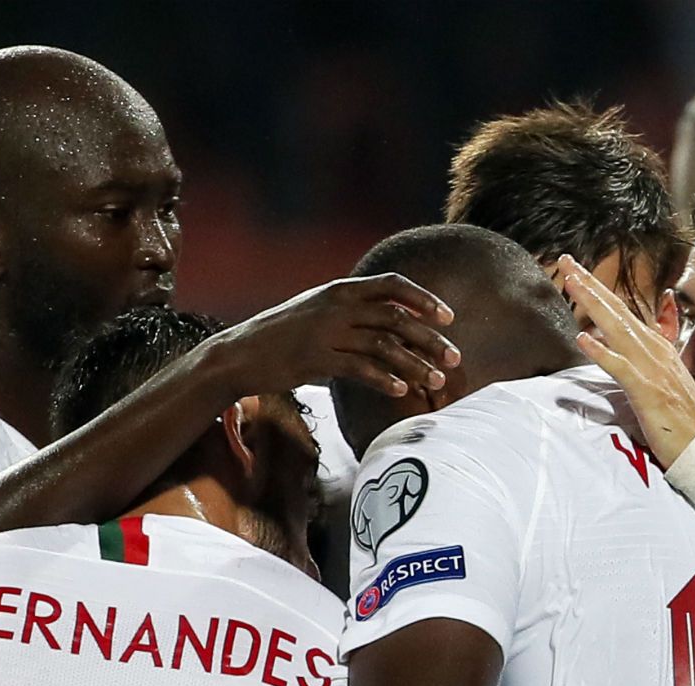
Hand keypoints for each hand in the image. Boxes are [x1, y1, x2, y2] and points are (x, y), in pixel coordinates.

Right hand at [205, 273, 458, 398]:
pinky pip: (359, 368)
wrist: (240, 353)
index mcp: (340, 290)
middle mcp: (337, 306)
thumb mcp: (318, 312)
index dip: (424, 299)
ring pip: (384, 345)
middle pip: (396, 318)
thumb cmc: (283, 336)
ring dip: (415, 364)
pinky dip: (384, 379)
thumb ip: (352, 312)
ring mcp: (325, 331)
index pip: (392, 286)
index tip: (449, 317)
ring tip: (435, 382)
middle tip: (454, 359)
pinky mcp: (315, 358)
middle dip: (430, 338)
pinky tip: (400, 391)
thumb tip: (391, 324)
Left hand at [552, 254, 694, 466]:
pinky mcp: (647, 389)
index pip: (622, 310)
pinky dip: (602, 351)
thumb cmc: (684, 416)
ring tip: (571, 283)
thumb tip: (662, 313)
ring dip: (592, 304)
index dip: (599, 289)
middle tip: (566, 261)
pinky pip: (620, 366)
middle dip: (590, 284)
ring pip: (616, 328)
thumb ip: (661, 345)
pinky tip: (583, 338)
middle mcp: (654, 349)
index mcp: (657, 345)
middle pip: (617, 310)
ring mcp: (651, 367)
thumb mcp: (669, 374)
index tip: (577, 270)